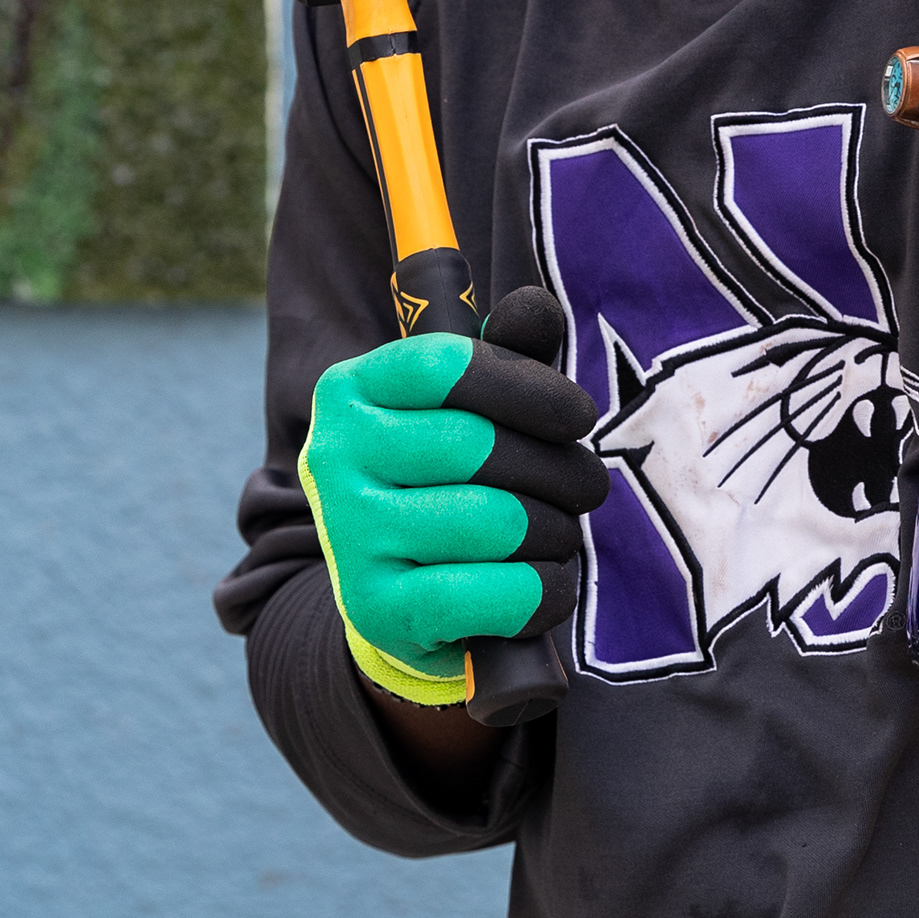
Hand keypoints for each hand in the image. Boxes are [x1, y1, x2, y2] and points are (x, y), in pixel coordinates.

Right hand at [299, 309, 608, 707]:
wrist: (394, 595)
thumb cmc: (443, 481)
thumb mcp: (466, 409)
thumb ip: (505, 354)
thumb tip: (537, 307)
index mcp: (349, 390)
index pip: (450, 366)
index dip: (530, 388)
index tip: (577, 416)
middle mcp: (332, 458)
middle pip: (482, 447)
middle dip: (560, 470)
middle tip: (586, 487)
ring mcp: (348, 537)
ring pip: (497, 521)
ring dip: (556, 532)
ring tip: (560, 534)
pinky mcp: (376, 610)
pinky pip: (493, 592)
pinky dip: (544, 589)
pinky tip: (549, 582)